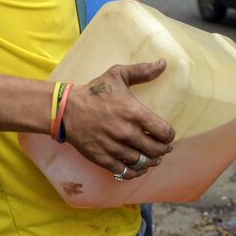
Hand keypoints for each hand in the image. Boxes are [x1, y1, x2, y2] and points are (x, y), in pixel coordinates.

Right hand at [63, 60, 175, 178]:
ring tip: (153, 159)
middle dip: (163, 150)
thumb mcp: (117, 75)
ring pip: (143, 162)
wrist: (66, 110)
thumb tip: (163, 63)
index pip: (164, 132)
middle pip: (157, 150)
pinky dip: (136, 172)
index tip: (166, 135)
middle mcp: (127, 133)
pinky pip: (126, 172)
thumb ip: (142, 71)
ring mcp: (115, 147)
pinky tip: (139, 168)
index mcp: (134, 113)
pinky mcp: (104, 158)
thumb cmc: (94, 92)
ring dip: (152, 162)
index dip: (169, 135)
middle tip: (163, 148)